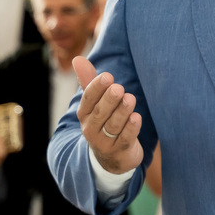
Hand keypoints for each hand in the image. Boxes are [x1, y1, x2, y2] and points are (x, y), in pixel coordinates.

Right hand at [74, 56, 143, 173]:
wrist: (111, 156)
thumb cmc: (104, 121)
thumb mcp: (95, 103)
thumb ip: (89, 81)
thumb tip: (78, 58)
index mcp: (84, 114)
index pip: (88, 100)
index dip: (96, 88)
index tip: (107, 76)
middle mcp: (91, 128)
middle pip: (100, 113)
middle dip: (109, 100)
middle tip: (118, 88)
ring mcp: (104, 142)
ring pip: (113, 126)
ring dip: (122, 112)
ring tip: (130, 99)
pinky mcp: (119, 151)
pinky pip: (125, 139)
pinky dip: (131, 128)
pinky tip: (137, 118)